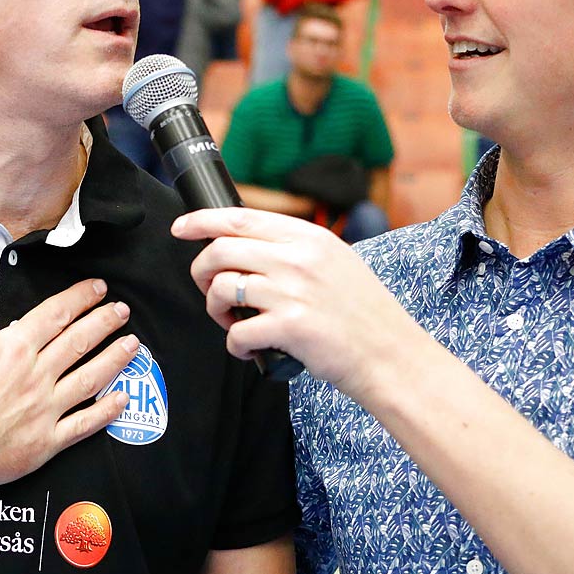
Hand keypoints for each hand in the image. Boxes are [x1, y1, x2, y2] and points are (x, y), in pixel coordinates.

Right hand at [0, 256, 136, 491]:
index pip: (54, 314)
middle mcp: (35, 375)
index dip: (79, 298)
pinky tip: (122, 399)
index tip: (98, 288)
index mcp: (12, 348)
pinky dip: (107, 411)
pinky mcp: (44, 443)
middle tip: (122, 310)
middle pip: (79, 341)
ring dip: (114, 358)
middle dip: (104, 322)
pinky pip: (84, 424)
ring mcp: (44, 410)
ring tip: (133, 344)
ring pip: (90, 378)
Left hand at [173, 207, 409, 394]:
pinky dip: (235, 345)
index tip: (181, 228)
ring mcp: (293, 291)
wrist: (392, 355)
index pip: (239, 217)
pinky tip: (251, 349)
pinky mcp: (290, 326)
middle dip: (201, 273)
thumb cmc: (363, 315)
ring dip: (216, 310)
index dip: (201, 221)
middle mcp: (298, 258)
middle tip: (210, 292)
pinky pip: (236, 333)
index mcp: (308, 237)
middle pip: (220, 251)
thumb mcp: (335, 262)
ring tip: (233, 324)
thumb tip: (245, 246)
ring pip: (222, 289)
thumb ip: (295, 250)